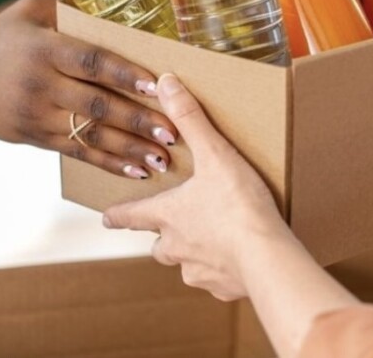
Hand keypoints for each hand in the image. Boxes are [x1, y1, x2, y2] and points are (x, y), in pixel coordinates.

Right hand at [0, 0, 176, 177]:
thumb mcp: (27, 11)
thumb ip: (67, 6)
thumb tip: (114, 0)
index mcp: (43, 48)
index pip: (91, 62)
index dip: (125, 74)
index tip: (157, 84)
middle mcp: (41, 84)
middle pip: (96, 104)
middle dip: (137, 120)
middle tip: (174, 131)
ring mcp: (37, 116)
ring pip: (90, 136)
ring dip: (130, 149)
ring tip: (164, 158)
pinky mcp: (35, 138)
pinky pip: (78, 153)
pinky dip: (109, 163)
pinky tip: (136, 170)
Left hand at [103, 74, 288, 300]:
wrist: (266, 258)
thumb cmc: (238, 206)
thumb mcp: (214, 154)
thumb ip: (190, 119)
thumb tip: (165, 83)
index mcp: (168, 216)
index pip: (132, 215)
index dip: (118, 215)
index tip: (106, 217)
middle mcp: (177, 248)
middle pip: (160, 246)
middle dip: (166, 237)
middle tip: (180, 226)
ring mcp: (199, 272)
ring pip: (188, 264)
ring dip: (197, 253)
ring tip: (219, 239)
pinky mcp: (224, 289)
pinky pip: (219, 279)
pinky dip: (225, 269)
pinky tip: (241, 258)